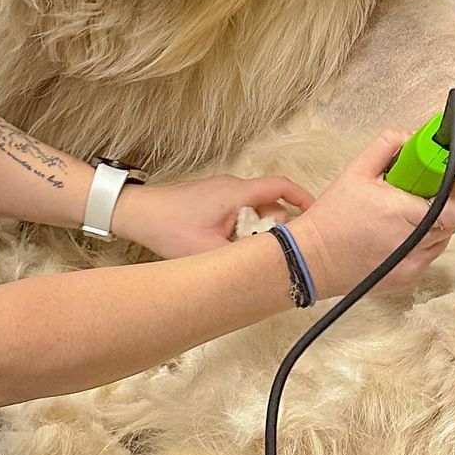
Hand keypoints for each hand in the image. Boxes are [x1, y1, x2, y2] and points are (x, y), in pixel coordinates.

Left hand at [113, 171, 316, 260]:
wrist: (137, 213)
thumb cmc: (167, 227)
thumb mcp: (207, 251)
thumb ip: (241, 257)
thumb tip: (266, 267)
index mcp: (237, 193)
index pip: (282, 187)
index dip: (304, 199)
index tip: (317, 215)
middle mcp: (233, 186)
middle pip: (270, 203)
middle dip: (274, 226)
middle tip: (266, 249)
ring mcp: (222, 190)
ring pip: (254, 208)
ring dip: (256, 229)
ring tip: (242, 249)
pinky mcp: (212, 197)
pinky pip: (239, 209)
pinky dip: (243, 226)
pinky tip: (229, 244)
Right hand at [284, 127, 454, 296]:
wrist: (312, 258)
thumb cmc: (331, 219)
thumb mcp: (356, 171)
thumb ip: (387, 146)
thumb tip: (412, 136)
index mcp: (400, 212)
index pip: (453, 206)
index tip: (453, 178)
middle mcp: (411, 242)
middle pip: (453, 221)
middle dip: (449, 202)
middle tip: (434, 191)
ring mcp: (411, 264)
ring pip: (444, 238)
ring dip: (438, 222)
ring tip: (413, 211)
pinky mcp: (408, 277)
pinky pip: (429, 255)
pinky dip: (424, 241)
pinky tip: (403, 232)